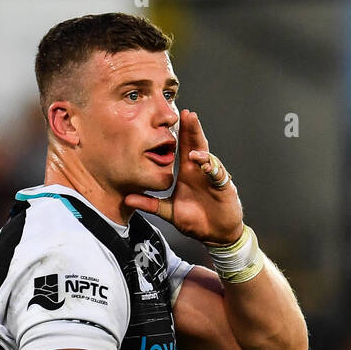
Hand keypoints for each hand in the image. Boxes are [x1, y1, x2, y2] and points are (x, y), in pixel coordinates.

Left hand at [123, 109, 244, 246]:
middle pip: (197, 145)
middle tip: (188, 114)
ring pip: (208, 157)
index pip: (183, 149)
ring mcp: (212, 178)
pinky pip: (217, 174)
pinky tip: (203, 163)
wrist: (216, 235)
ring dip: (201, 148)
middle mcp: (200, 172)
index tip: (172, 119)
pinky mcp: (223, 187)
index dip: (179, 134)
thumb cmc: (197, 221)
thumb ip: (151, 204)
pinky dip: (211, 167)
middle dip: (193, 130)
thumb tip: (127, 198)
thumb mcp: (169, 211)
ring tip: (192, 140)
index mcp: (187, 174)